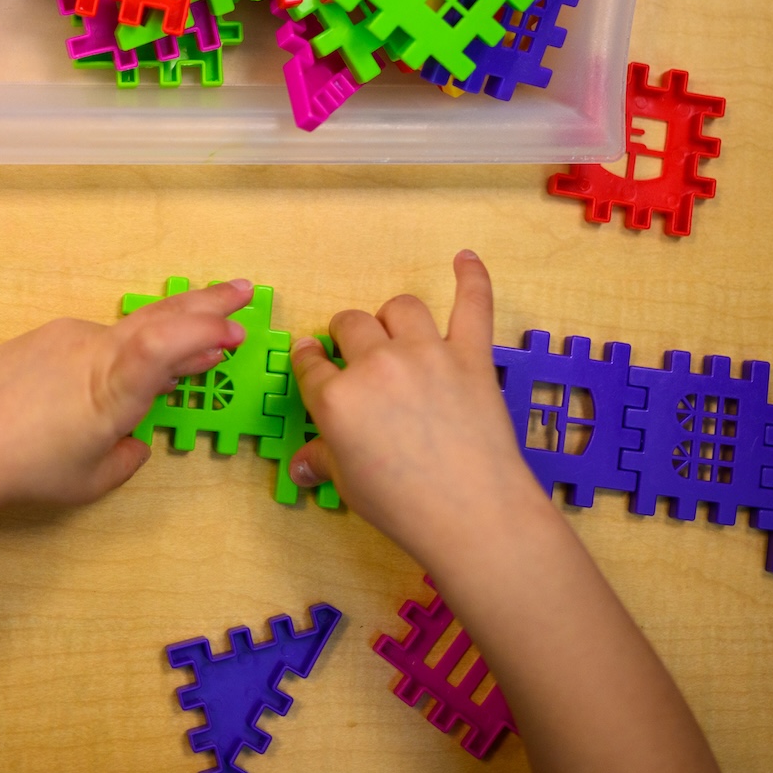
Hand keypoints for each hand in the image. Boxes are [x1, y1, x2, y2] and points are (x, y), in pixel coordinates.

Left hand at [0, 279, 254, 511]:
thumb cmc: (22, 470)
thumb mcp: (91, 480)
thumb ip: (127, 457)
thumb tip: (138, 439)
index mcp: (113, 387)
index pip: (169, 344)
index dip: (205, 334)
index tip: (233, 333)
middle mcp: (95, 351)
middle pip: (161, 317)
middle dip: (208, 305)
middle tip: (243, 291)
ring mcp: (67, 337)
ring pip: (129, 328)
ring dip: (169, 324)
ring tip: (200, 322)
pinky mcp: (43, 337)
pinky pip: (95, 338)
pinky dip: (124, 343)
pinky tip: (123, 363)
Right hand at [288, 251, 545, 574]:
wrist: (473, 514)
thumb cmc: (403, 506)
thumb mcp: (348, 485)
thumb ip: (322, 460)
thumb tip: (299, 466)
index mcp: (336, 398)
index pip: (310, 364)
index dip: (309, 362)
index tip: (313, 361)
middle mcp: (377, 365)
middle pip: (350, 326)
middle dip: (346, 338)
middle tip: (355, 358)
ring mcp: (426, 354)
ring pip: (399, 308)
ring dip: (391, 318)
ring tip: (394, 334)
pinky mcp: (470, 356)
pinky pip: (472, 304)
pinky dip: (471, 278)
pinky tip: (466, 258)